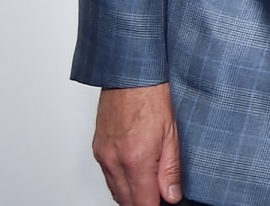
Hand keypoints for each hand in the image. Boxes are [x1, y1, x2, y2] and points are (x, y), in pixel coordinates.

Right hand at [93, 83, 183, 205]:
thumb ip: (170, 169)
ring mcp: (103, 157)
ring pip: (116, 191)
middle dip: (144, 203)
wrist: (129, 76)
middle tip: (160, 195)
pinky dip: (121, 182)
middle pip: (127, 202)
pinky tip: (135, 175)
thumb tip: (171, 196)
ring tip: (150, 187)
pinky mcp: (97, 150)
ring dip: (132, 194)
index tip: (165, 203)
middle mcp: (115, 162)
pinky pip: (108, 177)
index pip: (143, 204)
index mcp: (136, 160)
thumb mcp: (172, 134)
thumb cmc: (151, 97)